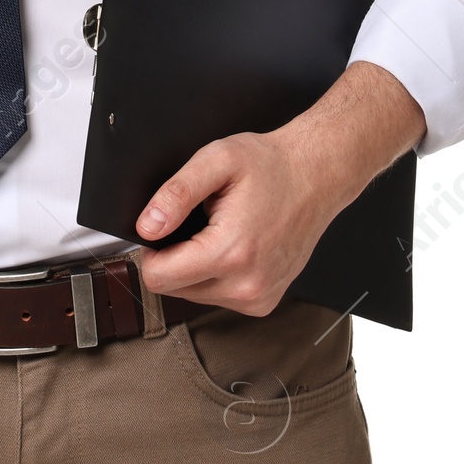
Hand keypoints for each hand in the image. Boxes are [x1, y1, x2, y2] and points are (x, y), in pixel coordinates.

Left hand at [136, 62, 425, 315]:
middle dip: (174, 256)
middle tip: (196, 221)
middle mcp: (246, 286)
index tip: (161, 226)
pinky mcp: (265, 302)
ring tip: (218, 229)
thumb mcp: (216, 160)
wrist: (316, 175)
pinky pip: (219, 296)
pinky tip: (232, 244)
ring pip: (195, 295)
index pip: (159, 278)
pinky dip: (215, 274)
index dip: (149, 251)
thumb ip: (176, 194)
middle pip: (174, 289)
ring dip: (195, 266)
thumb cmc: (269, 165)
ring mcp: (258, 298)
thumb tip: (147, 226)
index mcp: (230, 253)